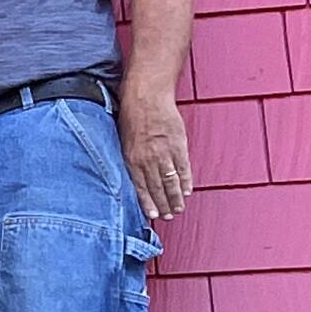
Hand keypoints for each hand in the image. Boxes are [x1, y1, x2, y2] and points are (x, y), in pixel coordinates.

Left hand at [119, 82, 193, 221]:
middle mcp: (148, 158)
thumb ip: (130, 158)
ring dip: (176, 197)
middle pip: (157, 187)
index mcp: (131, 158)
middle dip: (163, 204)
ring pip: (171, 181)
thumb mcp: (123, 139)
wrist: (147, 95)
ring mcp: (164, 152)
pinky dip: (186, 181)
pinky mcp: (178, 144)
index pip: (140, 187)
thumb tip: (131, 176)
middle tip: (168, 216)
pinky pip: (183, 167)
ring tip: (178, 209)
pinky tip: (187, 191)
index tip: (153, 215)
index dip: (148, 203)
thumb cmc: (131, 115)